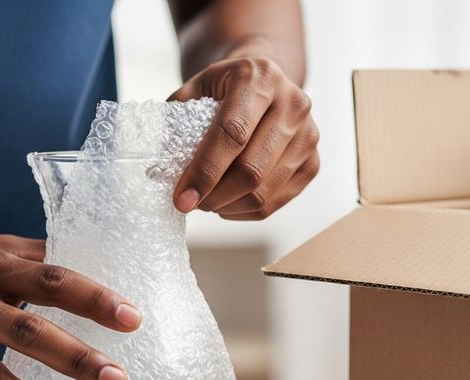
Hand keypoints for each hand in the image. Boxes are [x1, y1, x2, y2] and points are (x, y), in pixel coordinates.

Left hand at [169, 57, 319, 219]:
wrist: (268, 83)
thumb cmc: (226, 90)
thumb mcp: (197, 89)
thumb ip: (177, 123)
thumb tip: (157, 172)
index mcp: (260, 78)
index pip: (232, 134)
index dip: (205, 172)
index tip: (181, 199)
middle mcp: (293, 104)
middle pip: (251, 170)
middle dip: (214, 196)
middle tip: (191, 203)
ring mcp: (308, 136)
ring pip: (263, 193)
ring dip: (228, 206)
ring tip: (208, 201)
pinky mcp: (313, 163)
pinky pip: (275, 204)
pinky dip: (245, 211)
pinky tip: (228, 202)